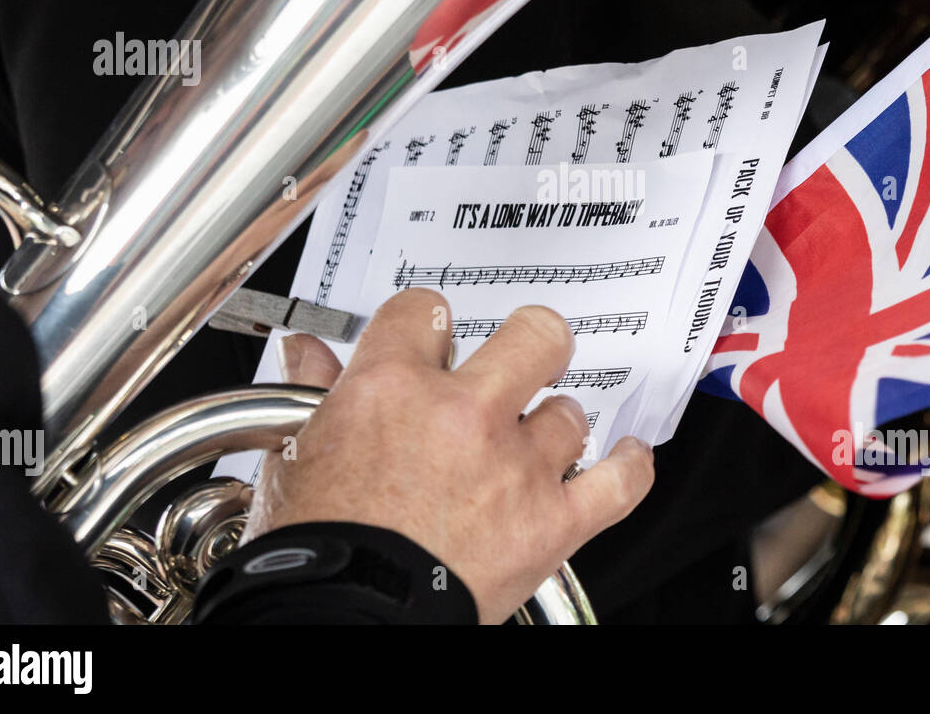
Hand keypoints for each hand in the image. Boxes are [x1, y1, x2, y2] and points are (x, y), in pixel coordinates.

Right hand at [242, 288, 653, 623]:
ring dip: (554, 427)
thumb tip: (306, 353)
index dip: (430, 324)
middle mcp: (464, 415)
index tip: (434, 341)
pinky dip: (630, 467)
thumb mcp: (299, 453)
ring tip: (533, 445)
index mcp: (394, 387)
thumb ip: (316, 391)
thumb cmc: (319, 546)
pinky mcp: (550, 522)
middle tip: (520, 358)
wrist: (343, 617)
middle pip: (534, 336)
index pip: (427, 312)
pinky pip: (618, 483)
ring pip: (568, 413)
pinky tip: (628, 456)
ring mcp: (515, 467)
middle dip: (531, 341)